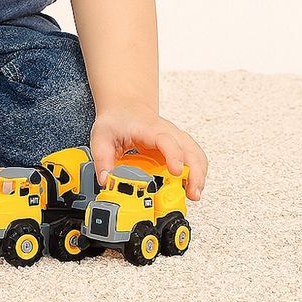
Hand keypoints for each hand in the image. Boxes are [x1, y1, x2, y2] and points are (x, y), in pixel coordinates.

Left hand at [90, 103, 207, 200]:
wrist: (126, 107)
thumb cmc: (117, 120)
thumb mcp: (102, 136)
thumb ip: (102, 159)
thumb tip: (106, 180)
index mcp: (149, 129)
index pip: (167, 140)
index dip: (174, 156)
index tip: (176, 172)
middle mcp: (168, 132)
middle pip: (190, 149)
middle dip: (195, 172)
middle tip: (191, 193)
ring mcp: (176, 139)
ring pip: (197, 155)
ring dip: (199, 175)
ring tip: (193, 194)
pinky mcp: (180, 147)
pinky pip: (196, 159)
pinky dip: (198, 173)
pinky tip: (191, 186)